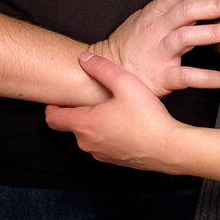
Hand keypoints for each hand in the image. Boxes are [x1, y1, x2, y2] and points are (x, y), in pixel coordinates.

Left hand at [46, 53, 186, 169]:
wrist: (168, 148)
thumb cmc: (147, 116)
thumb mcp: (125, 83)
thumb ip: (101, 68)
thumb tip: (83, 58)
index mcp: (84, 124)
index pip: (53, 118)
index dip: (51, 105)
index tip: (57, 95)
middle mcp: (87, 143)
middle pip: (70, 125)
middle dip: (76, 110)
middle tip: (89, 95)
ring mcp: (99, 154)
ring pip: (87, 135)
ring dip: (92, 122)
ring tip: (109, 106)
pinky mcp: (113, 160)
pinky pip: (100, 144)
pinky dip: (104, 133)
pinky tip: (122, 122)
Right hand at [89, 0, 219, 96]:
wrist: (100, 77)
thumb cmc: (130, 46)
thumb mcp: (146, 19)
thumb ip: (170, 9)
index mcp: (154, 12)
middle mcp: (156, 29)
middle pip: (189, 10)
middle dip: (218, 4)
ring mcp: (157, 53)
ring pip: (188, 37)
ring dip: (215, 32)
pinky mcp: (159, 77)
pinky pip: (186, 76)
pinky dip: (207, 78)